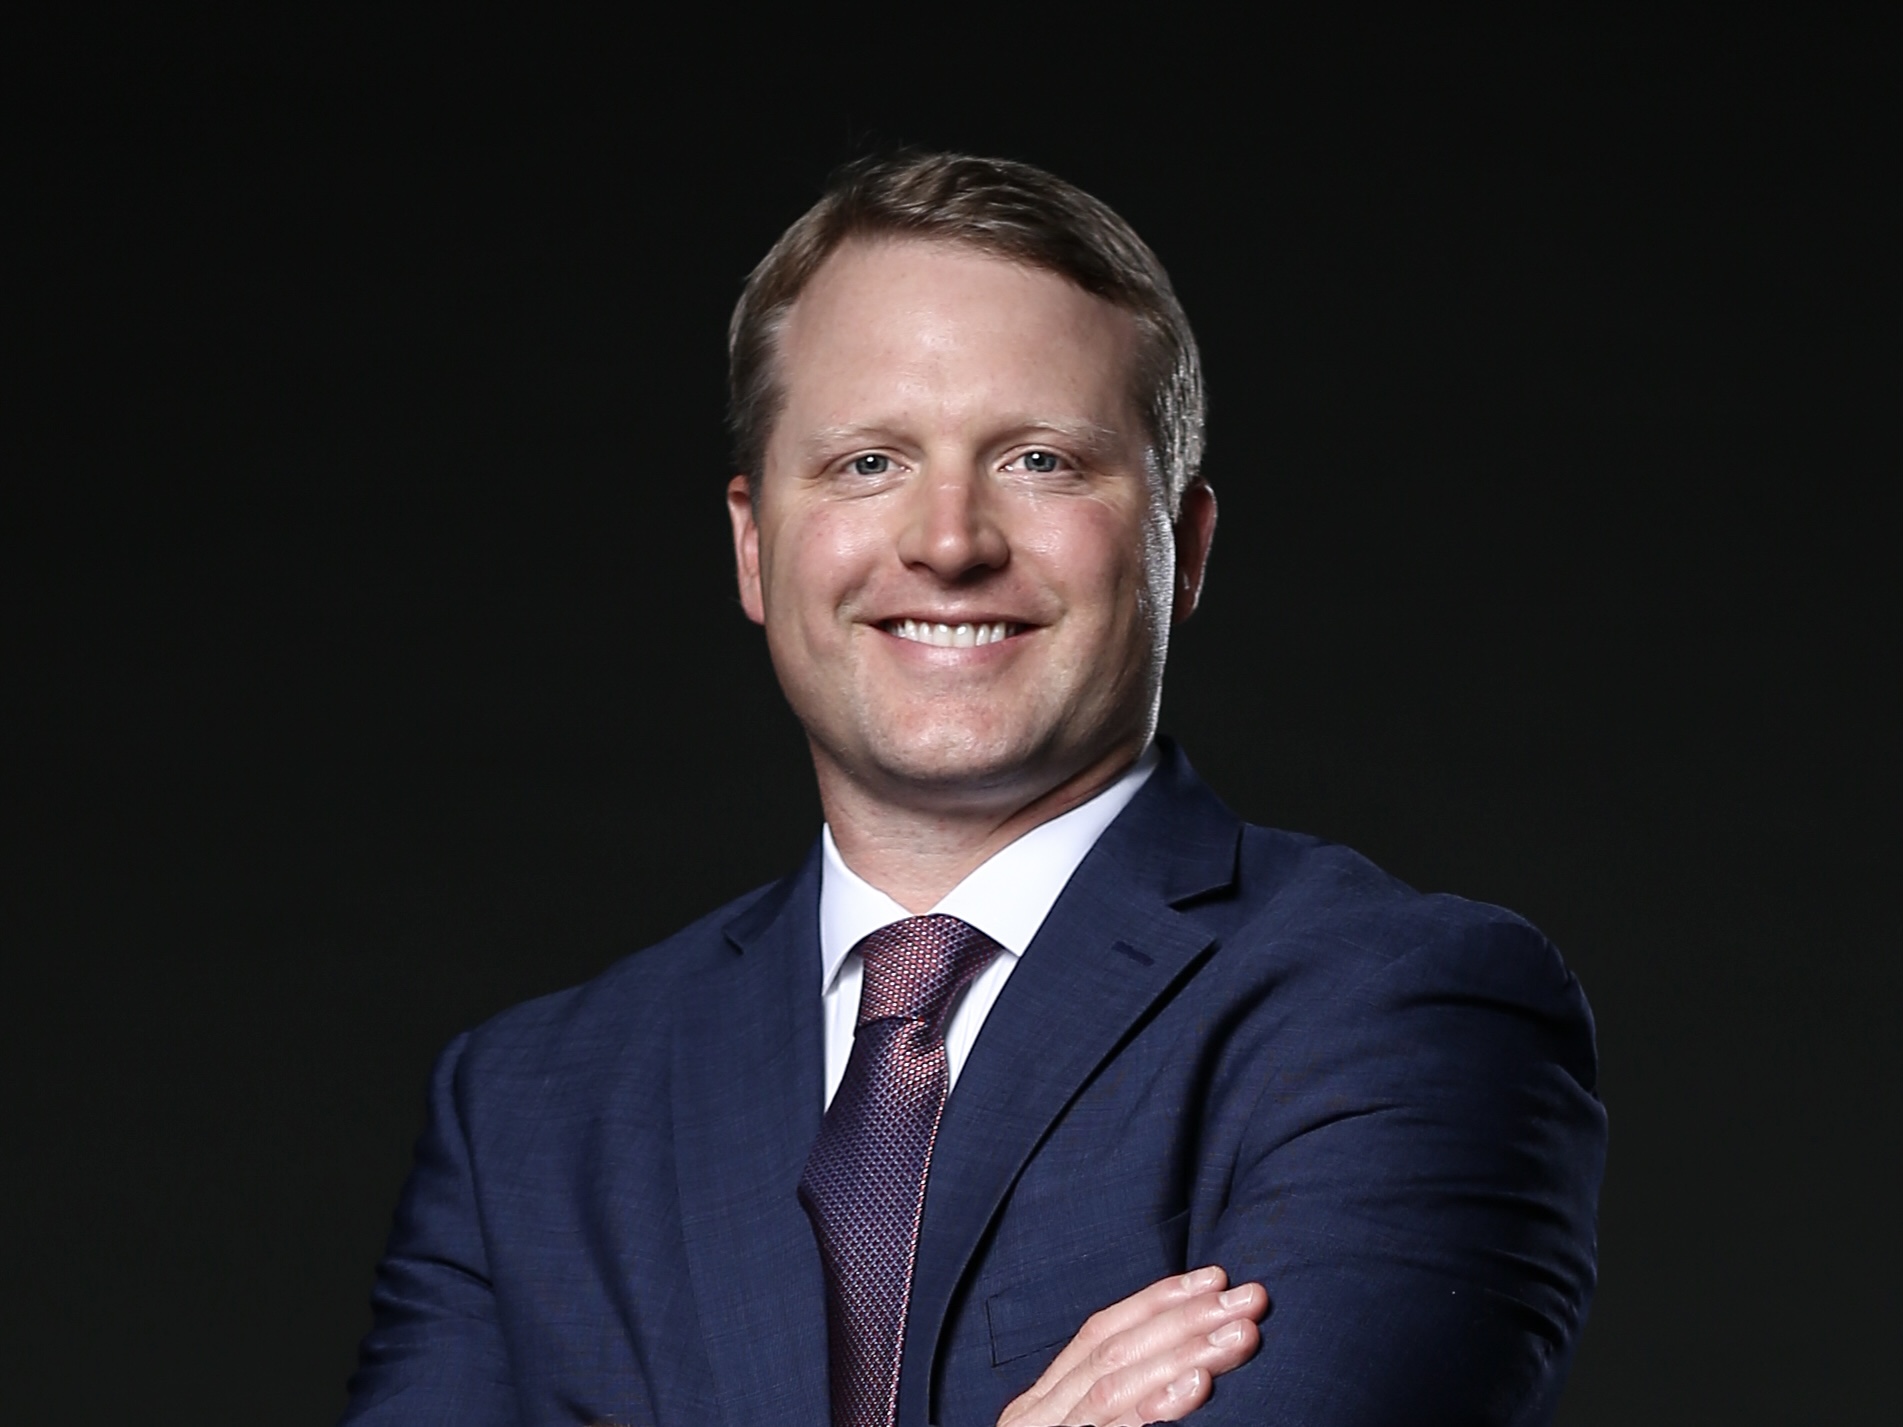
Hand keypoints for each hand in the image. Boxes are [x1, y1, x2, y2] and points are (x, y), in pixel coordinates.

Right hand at [995, 1265, 1267, 1426]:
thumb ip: (1117, 1409)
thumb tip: (1185, 1369)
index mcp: (1041, 1407)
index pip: (1099, 1334)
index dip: (1157, 1301)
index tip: (1215, 1278)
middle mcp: (1036, 1420)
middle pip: (1114, 1353)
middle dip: (1186, 1319)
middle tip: (1250, 1298)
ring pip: (1114, 1386)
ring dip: (1185, 1353)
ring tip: (1241, 1334)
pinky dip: (1156, 1410)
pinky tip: (1196, 1388)